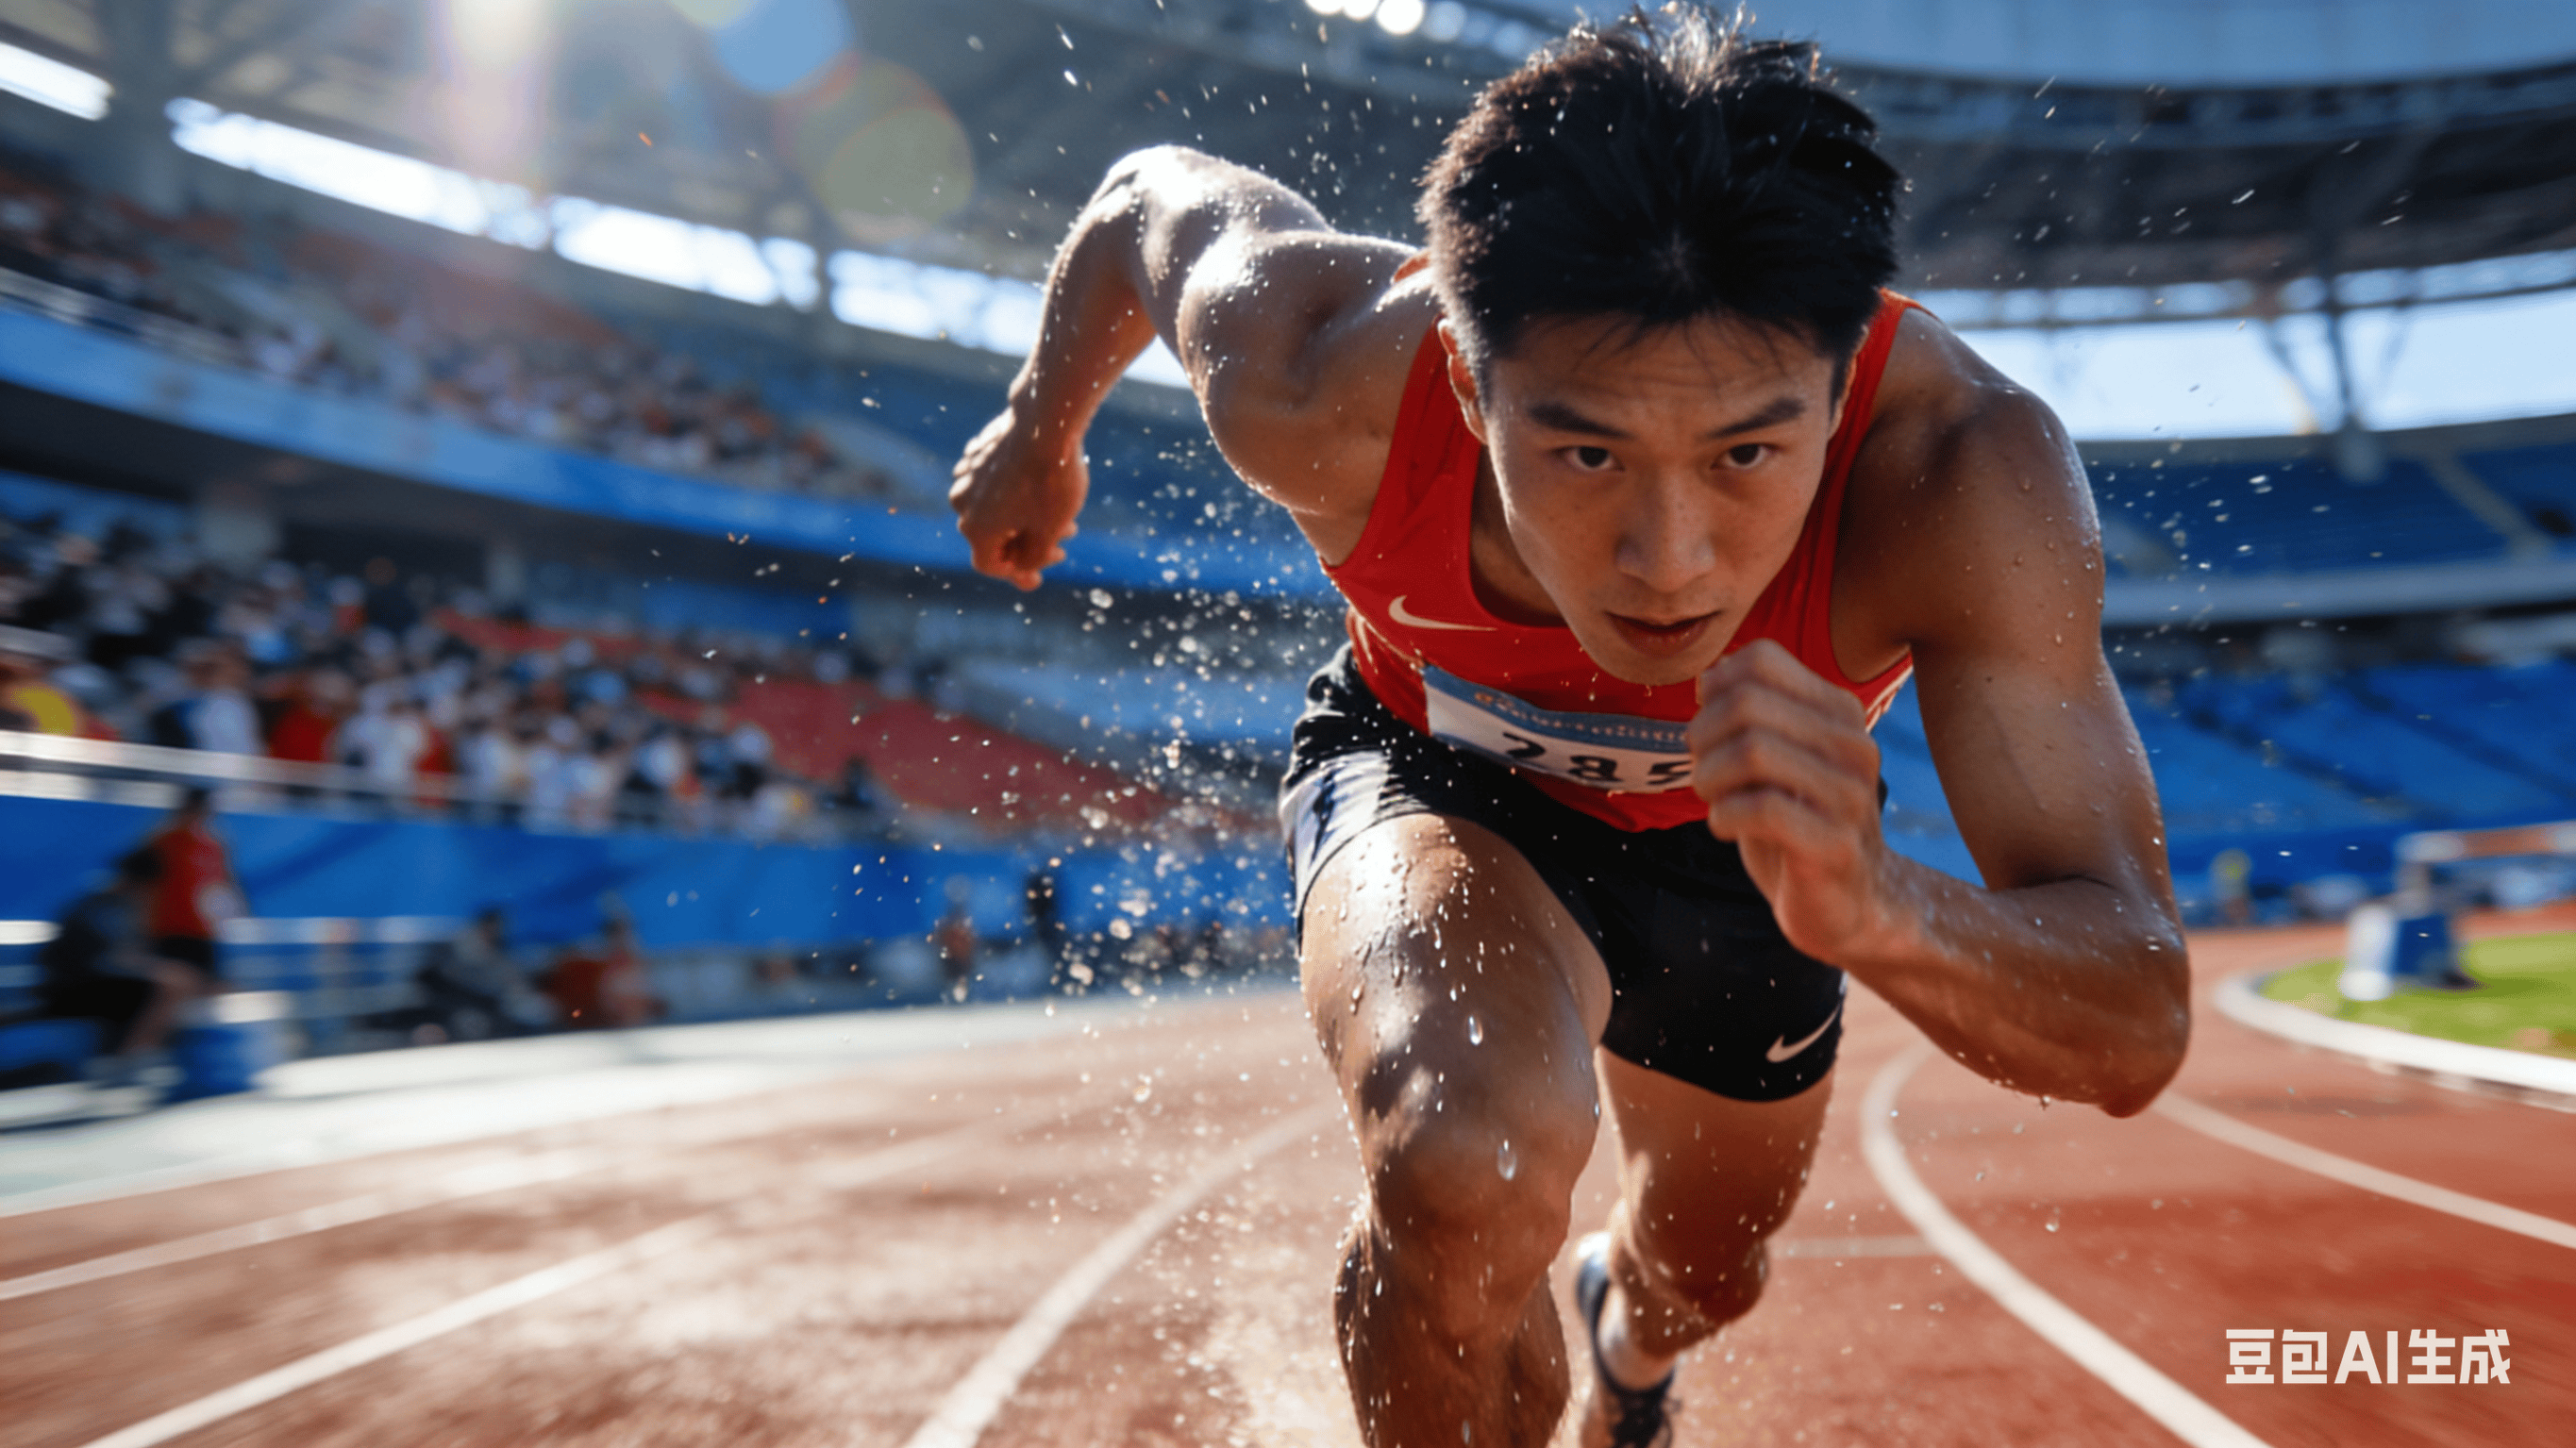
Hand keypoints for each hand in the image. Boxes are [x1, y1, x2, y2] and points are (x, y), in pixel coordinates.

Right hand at [950, 402, 1087, 590]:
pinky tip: (1041, 484)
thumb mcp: (1050, 529)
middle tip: (1064, 539)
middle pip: (993, 536)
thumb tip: (1023, 568)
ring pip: (995, 508)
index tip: (1043, 570)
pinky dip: (1015, 492)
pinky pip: (993, 483)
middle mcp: (962, 503)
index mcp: (975, 528)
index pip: (990, 566)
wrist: (1046, 422)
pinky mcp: (975, 452)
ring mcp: (966, 475)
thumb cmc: (1050, 480)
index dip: (1018, 574)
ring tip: (1061, 512)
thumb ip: (1034, 558)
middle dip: (1028, 543)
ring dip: (1024, 517)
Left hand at [1687, 640, 1891, 962]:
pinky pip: (1761, 809)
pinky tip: (1725, 826)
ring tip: (1714, 799)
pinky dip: (1723, 816)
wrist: (1844, 903)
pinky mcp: (1837, 845)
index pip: (1762, 660)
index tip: (1710, 731)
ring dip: (1709, 777)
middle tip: (1703, 772)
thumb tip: (1711, 673)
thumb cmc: (1796, 821)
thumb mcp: (1773, 756)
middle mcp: (1854, 745)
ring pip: (1752, 751)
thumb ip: (1748, 710)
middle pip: (1747, 702)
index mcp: (1840, 712)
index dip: (1715, 691)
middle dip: (1703, 737)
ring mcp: (1851, 796)